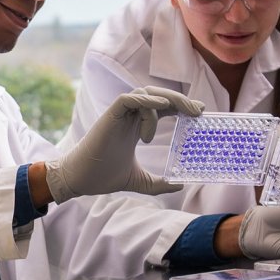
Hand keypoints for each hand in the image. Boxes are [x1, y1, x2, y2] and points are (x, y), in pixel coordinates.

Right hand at [43, 86, 201, 203]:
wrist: (80, 180)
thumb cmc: (104, 176)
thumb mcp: (139, 181)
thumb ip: (158, 183)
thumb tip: (179, 186)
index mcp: (136, 127)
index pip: (161, 108)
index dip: (180, 106)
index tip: (199, 112)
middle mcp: (129, 117)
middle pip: (157, 96)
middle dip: (180, 100)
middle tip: (199, 110)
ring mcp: (119, 115)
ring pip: (146, 93)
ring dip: (167, 100)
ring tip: (184, 113)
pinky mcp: (110, 115)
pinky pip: (129, 98)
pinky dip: (146, 100)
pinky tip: (161, 106)